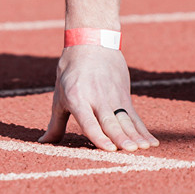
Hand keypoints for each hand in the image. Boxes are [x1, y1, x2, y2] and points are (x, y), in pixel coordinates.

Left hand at [40, 44, 157, 151]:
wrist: (92, 42)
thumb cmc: (70, 72)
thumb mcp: (59, 96)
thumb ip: (55, 124)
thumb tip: (43, 143)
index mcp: (77, 98)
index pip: (88, 121)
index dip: (98, 135)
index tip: (109, 149)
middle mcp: (97, 98)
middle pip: (110, 121)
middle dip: (121, 137)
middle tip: (131, 151)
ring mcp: (113, 97)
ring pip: (126, 120)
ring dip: (136, 136)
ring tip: (144, 148)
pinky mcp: (125, 96)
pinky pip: (135, 117)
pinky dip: (144, 131)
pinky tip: (152, 143)